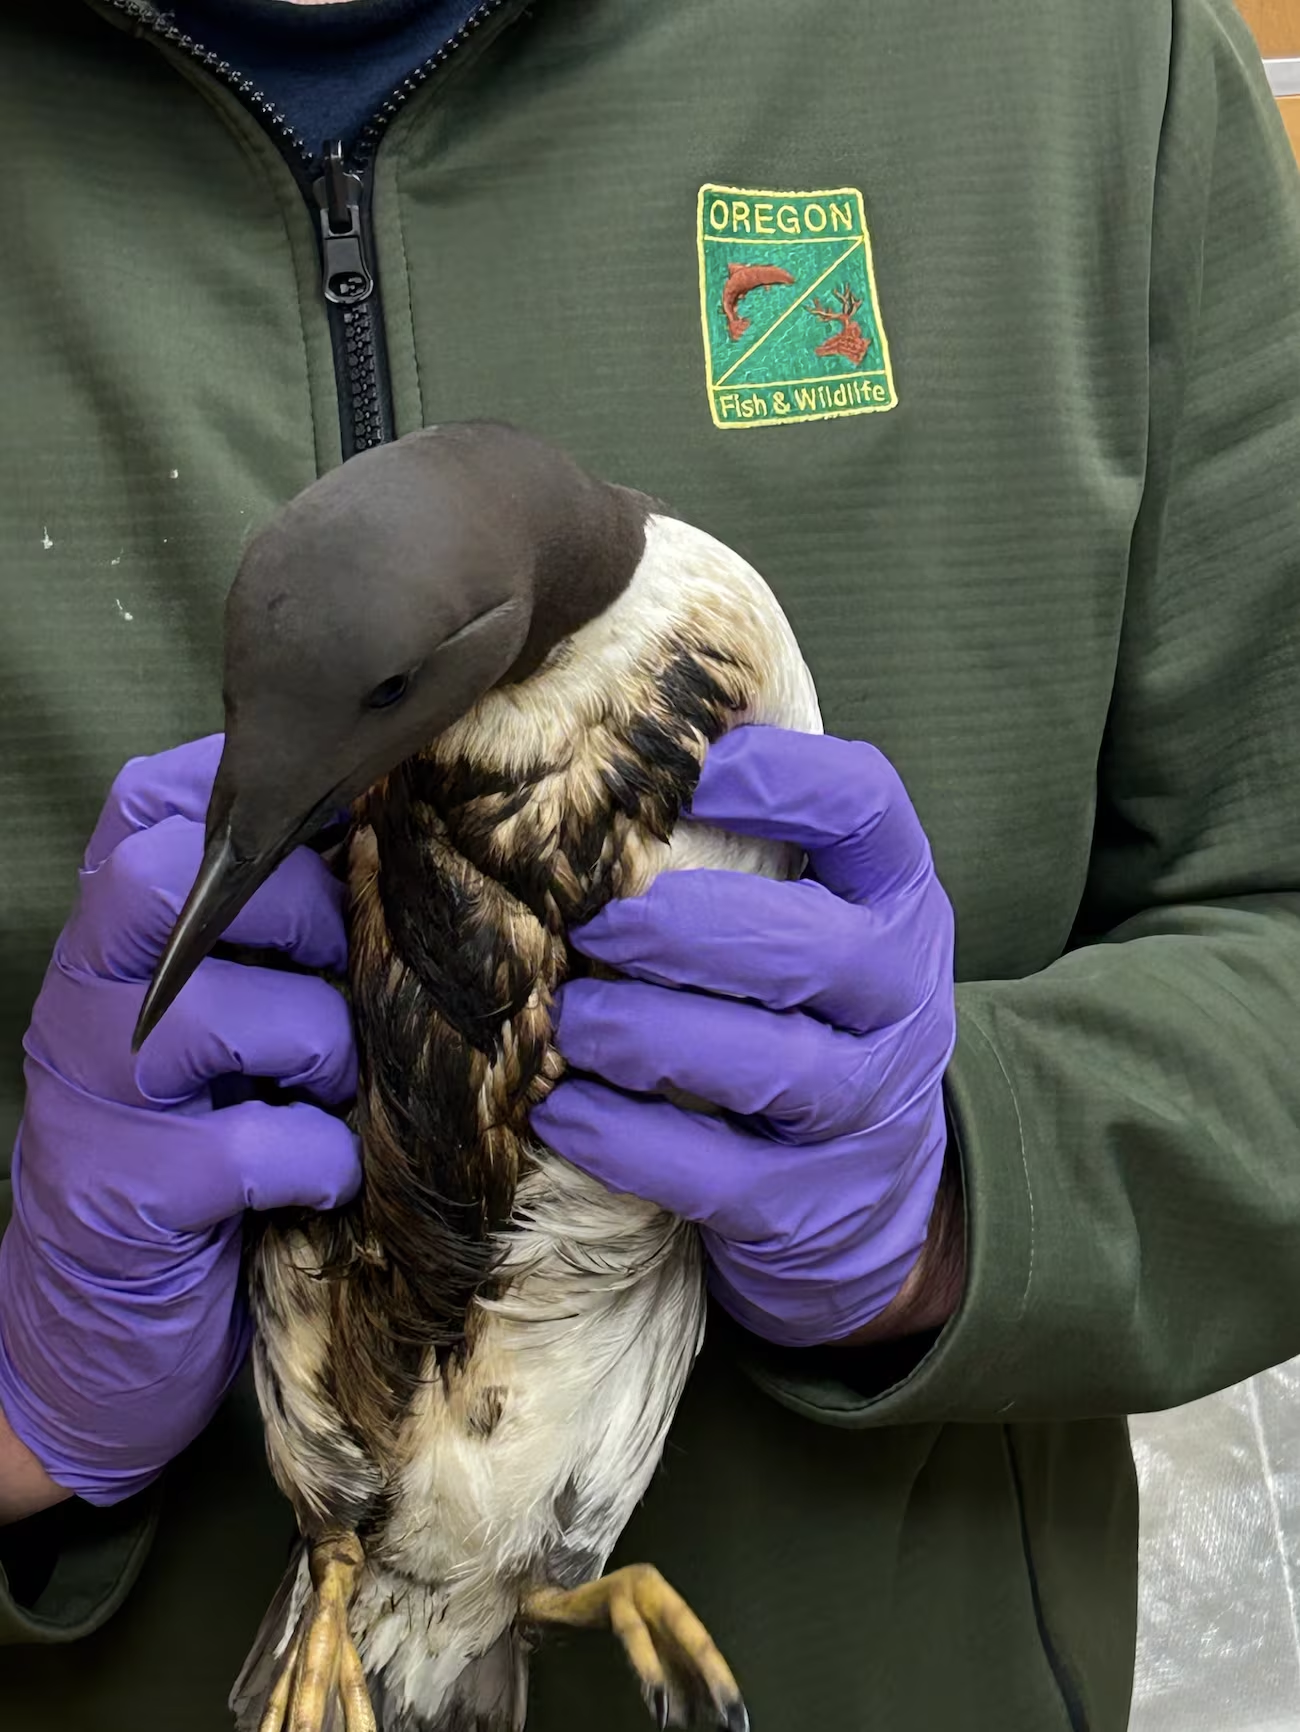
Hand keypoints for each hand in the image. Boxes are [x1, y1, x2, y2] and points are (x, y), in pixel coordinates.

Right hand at [0, 738, 359, 1506]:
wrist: (104, 1325)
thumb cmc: (199, 1143)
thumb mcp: (228, 1025)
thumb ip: (277, 940)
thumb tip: (397, 843)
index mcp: (114, 940)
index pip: (142, 806)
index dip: (243, 794)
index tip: (334, 823)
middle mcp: (84, 998)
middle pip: (166, 879)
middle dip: (297, 909)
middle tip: (349, 968)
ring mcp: (95, 1096)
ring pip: (217, 1010)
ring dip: (319, 1040)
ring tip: (341, 1084)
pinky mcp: (128, 1195)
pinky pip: (246, 1146)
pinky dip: (318, 1156)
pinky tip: (331, 1175)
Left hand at [531, 727, 956, 1347]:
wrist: (879, 1196)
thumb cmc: (808, 1015)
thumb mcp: (817, 918)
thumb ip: (749, 844)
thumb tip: (604, 728)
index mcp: (900, 897)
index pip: (861, 803)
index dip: (769, 775)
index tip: (673, 772)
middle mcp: (901, 996)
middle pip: (805, 946)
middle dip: (679, 927)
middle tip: (588, 921)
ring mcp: (866, 1108)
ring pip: (765, 1063)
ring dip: (645, 1034)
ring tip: (568, 1021)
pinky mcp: (808, 1205)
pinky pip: (715, 1174)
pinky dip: (625, 1141)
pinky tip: (560, 1111)